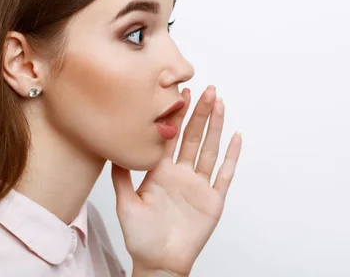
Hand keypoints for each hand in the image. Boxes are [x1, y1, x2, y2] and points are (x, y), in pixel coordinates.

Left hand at [111, 86, 241, 276]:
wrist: (158, 262)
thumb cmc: (141, 236)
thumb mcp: (125, 203)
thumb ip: (121, 176)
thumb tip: (112, 148)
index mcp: (162, 171)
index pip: (171, 137)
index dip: (177, 116)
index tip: (181, 93)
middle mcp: (182, 174)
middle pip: (194, 137)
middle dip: (201, 113)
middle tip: (208, 90)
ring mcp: (199, 185)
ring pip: (210, 150)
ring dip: (216, 126)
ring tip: (220, 103)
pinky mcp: (213, 199)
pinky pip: (224, 174)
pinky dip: (232, 156)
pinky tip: (236, 137)